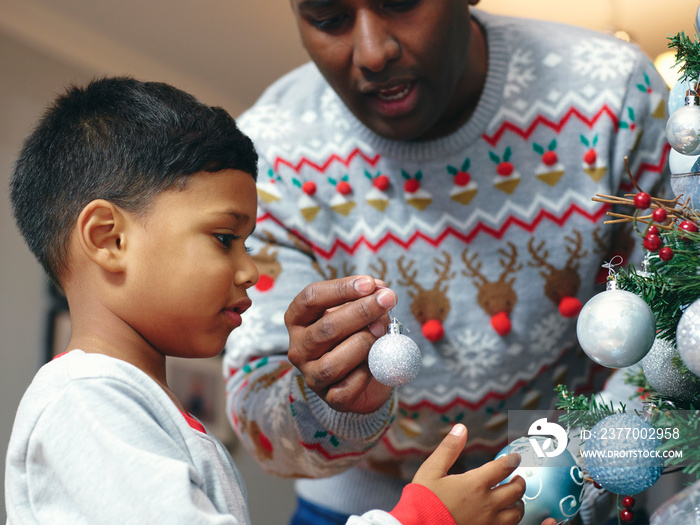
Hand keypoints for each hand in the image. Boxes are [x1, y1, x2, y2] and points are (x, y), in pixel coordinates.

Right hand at [285, 275, 395, 413]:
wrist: (363, 378)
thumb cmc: (355, 336)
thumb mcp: (357, 313)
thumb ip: (367, 299)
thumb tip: (381, 290)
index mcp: (298, 319)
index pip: (311, 298)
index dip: (341, 288)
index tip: (370, 283)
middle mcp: (298, 347)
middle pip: (326, 328)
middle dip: (362, 311)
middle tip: (388, 300)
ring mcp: (311, 375)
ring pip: (333, 362)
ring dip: (364, 343)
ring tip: (382, 332)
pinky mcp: (329, 398)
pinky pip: (347, 388)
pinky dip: (367, 373)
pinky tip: (378, 361)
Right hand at [412, 424, 526, 524]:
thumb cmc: (423, 500)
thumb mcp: (431, 469)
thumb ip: (449, 449)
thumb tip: (461, 428)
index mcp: (475, 484)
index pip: (503, 468)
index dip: (512, 460)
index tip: (516, 457)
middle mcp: (487, 504)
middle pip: (515, 491)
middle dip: (519, 482)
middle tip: (517, 477)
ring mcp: (488, 523)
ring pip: (515, 513)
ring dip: (518, 503)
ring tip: (514, 499)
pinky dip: (510, 520)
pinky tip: (504, 516)